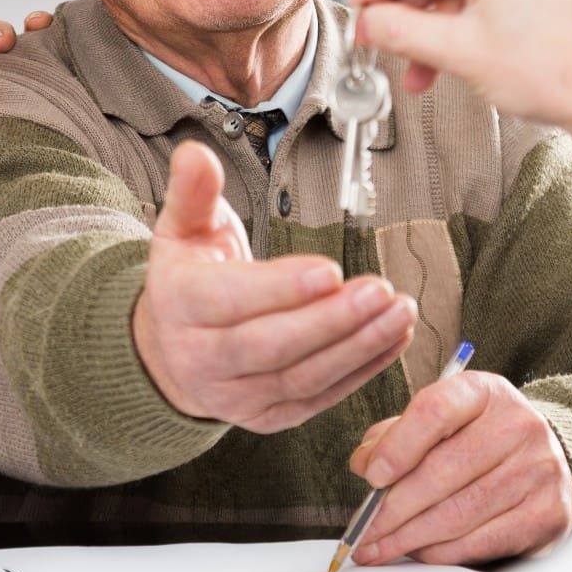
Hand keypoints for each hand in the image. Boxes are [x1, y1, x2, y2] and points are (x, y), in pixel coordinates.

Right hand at [133, 142, 417, 433]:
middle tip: (381, 290)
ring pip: (301, 378)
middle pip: (271, 346)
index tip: (329, 270)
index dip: (280, 289)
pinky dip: (362, 371)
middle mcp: (201, 360)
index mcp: (178, 305)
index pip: (228, 301)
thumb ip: (193, 192)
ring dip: (358, 346)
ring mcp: (235, 397)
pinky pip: (319, 399)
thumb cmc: (189, 278)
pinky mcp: (267, 418)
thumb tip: (196, 153)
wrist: (171, 351)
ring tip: (401, 311)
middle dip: (331, 321)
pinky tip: (394, 340)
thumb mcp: (182, 229)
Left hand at [347, 369, 571, 565]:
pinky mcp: (546, 514)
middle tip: (364, 530)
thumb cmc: (478, 443)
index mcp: (484, 392)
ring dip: (409, 537)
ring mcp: (538, 470)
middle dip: (393, 508)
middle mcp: (518, 425)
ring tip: (380, 547)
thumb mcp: (437, 425)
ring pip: (458, 513)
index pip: (436, 409)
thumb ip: (393, 437)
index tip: (371, 476)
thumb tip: (364, 464)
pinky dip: (440, 553)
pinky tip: (418, 553)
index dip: (398, 446)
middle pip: (442, 470)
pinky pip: (480, 542)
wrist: (546, 463)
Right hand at [349, 0, 571, 159]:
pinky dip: (471, 14)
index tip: (358, 12)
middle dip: (410, 11)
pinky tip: (453, 49)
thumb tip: (369, 21)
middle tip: (383, 43)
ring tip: (422, 66)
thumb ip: (401, 31)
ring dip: (439, 20)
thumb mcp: (462, 53)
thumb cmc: (566, 72)